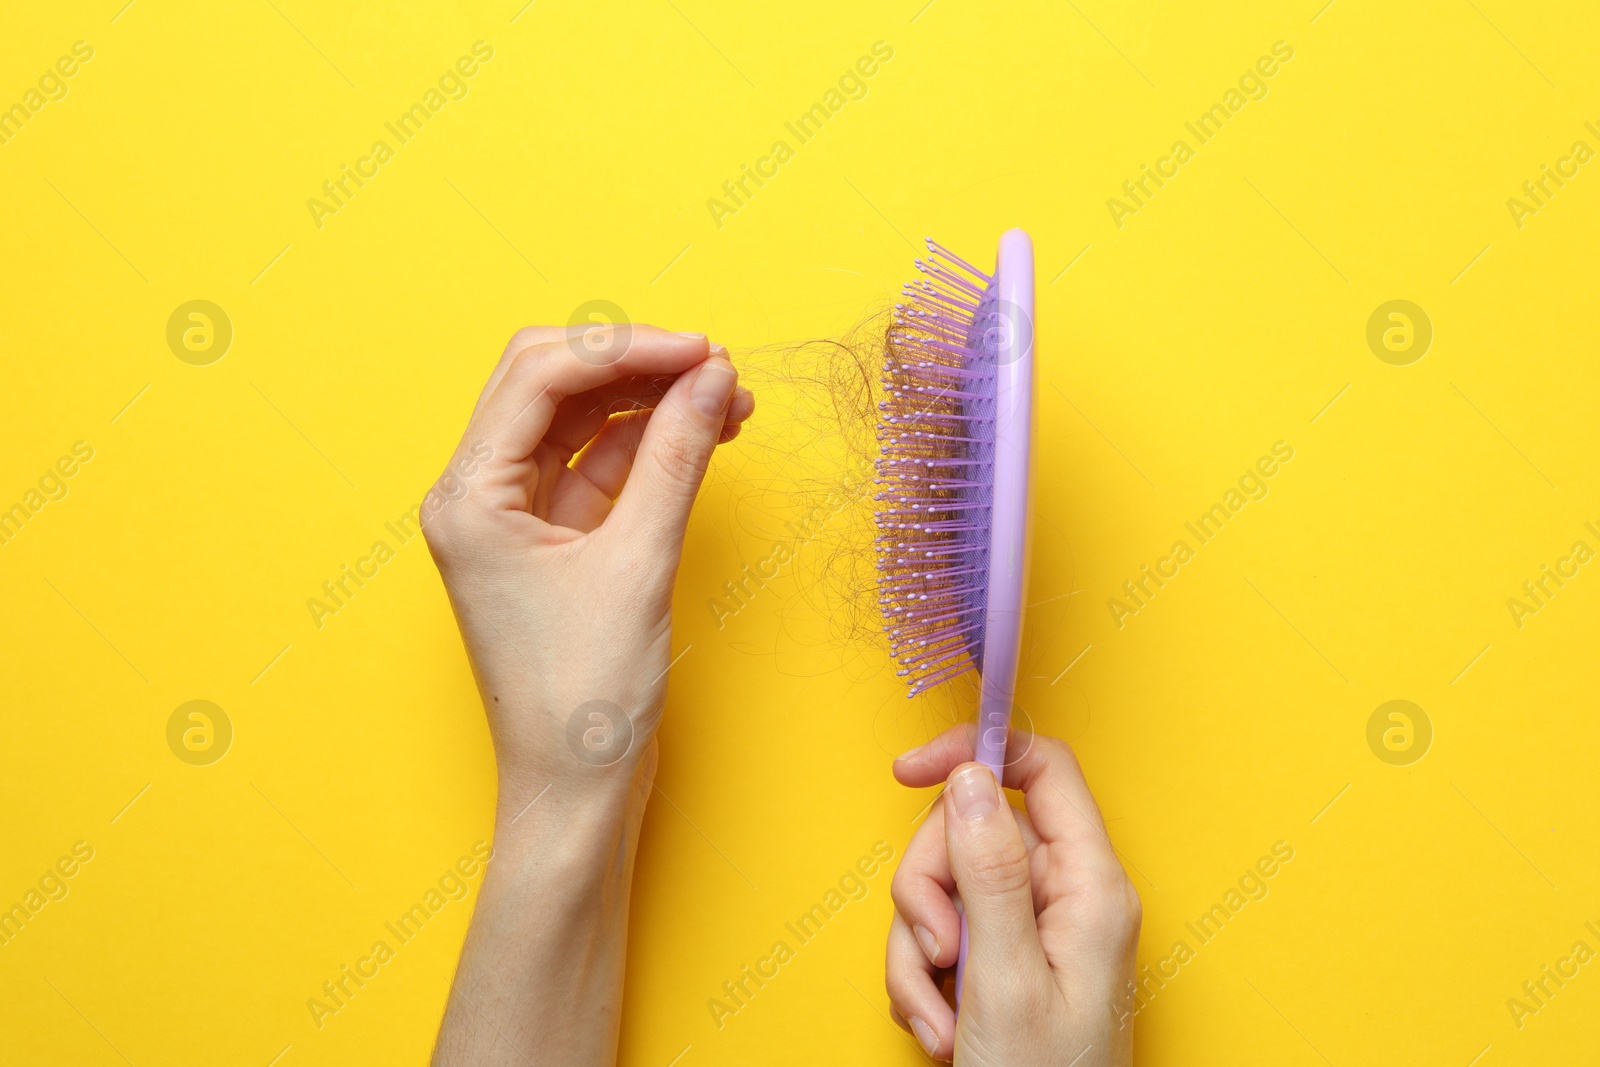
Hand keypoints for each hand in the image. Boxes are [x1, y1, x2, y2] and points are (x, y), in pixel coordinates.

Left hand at [421, 324, 752, 813]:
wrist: (576, 792)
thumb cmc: (584, 699)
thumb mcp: (638, 565)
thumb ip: (676, 460)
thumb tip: (711, 378)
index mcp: (469, 498)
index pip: (541, 377)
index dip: (626, 349)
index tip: (702, 351)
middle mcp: (479, 497)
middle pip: (552, 385)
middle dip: (635, 366)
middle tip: (715, 369)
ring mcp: (514, 520)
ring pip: (580, 423)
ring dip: (649, 402)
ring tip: (726, 401)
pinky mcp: (552, 544)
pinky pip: (599, 467)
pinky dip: (649, 445)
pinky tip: (701, 435)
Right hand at [887, 726, 1140, 1064]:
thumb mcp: (1006, 976)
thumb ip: (990, 870)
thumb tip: (972, 777)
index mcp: (1089, 886)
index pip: (1040, 770)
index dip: (976, 753)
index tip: (910, 771)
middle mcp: (1065, 897)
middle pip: (973, 830)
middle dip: (930, 889)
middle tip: (939, 951)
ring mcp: (1031, 930)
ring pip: (944, 887)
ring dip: (920, 950)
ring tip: (943, 1013)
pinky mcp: (1002, 961)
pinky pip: (938, 934)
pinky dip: (923, 979)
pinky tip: (943, 1028)